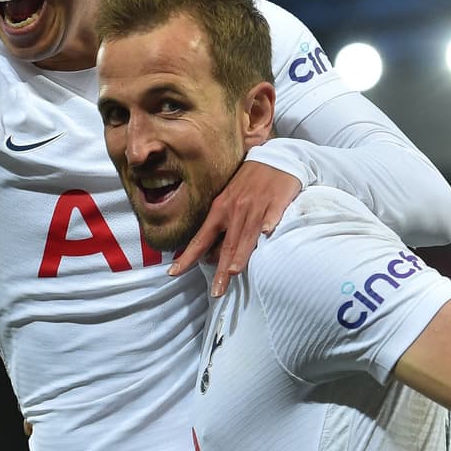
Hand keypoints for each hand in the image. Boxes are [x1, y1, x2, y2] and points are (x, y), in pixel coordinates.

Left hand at [169, 161, 300, 295]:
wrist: (276, 159)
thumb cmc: (250, 183)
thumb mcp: (229, 200)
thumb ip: (220, 227)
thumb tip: (207, 256)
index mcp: (220, 209)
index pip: (201, 238)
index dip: (188, 257)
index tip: (174, 273)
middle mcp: (235, 209)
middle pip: (227, 244)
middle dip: (220, 270)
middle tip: (216, 291)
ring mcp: (257, 206)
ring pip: (247, 234)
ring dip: (240, 253)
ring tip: (233, 272)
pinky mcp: (277, 202)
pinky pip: (273, 215)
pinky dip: (270, 224)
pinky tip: (268, 233)